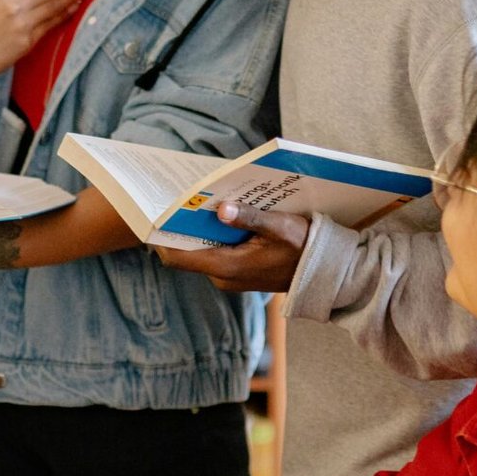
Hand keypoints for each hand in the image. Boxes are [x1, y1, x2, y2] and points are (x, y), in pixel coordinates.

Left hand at [157, 200, 310, 292]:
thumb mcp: (281, 227)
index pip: (177, 257)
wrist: (325, 273)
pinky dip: (212, 235)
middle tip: (173, 198)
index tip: (151, 214)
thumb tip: (221, 209)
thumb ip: (250, 218)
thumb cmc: (305, 249)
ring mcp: (229, 276)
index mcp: (227, 268)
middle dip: (179, 226)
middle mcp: (222, 276)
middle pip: (186, 251)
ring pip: (201, 250)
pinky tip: (217, 213)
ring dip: (197, 229)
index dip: (160, 237)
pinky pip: (215, 252)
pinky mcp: (237, 272)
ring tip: (193, 200)